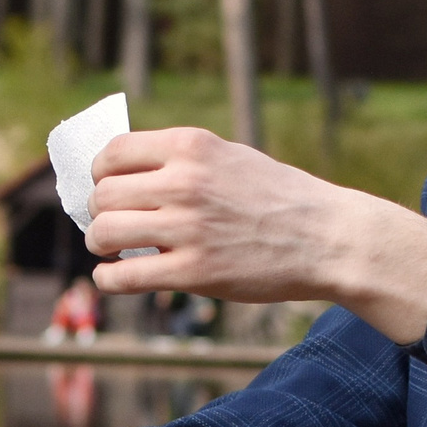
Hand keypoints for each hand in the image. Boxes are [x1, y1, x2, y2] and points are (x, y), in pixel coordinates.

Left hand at [81, 128, 426, 344]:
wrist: (328, 237)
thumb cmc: (280, 198)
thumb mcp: (231, 157)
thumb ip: (182, 162)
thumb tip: (124, 176)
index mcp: (192, 146)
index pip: (113, 152)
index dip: (100, 174)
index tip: (105, 188)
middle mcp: (185, 182)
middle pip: (103, 195)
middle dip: (98, 213)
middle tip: (111, 226)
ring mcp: (188, 228)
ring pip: (104, 232)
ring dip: (99, 245)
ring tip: (111, 251)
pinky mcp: (194, 272)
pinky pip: (123, 277)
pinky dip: (108, 279)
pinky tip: (115, 278)